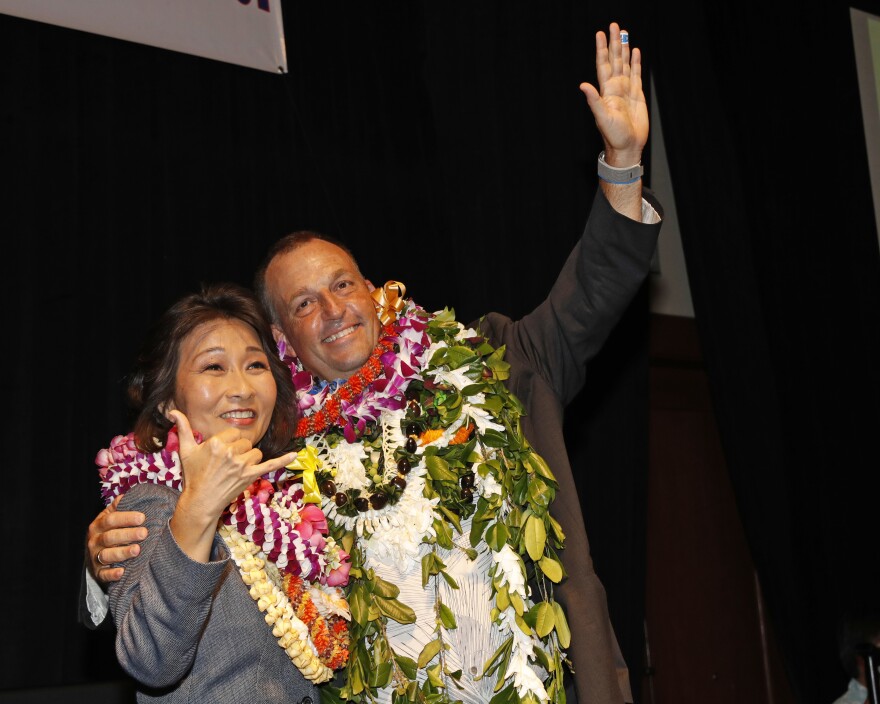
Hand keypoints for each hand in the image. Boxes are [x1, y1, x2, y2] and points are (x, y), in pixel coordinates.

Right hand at [86, 494, 147, 583]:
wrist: (97, 554)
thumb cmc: (112, 531)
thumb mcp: (113, 517)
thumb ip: (120, 506)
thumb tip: (128, 495)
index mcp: (99, 524)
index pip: (111, 519)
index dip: (126, 518)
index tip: (142, 517)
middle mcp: (95, 540)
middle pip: (110, 537)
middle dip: (127, 534)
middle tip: (144, 533)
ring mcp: (95, 557)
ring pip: (107, 555)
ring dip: (122, 553)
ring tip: (137, 550)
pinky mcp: (98, 572)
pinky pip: (104, 575)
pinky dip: (112, 574)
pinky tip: (122, 572)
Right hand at [168, 410, 294, 561]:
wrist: (200, 501)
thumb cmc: (193, 475)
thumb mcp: (186, 450)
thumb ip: (183, 428)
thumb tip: (173, 411)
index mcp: (216, 443)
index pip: (233, 433)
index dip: (228, 442)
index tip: (221, 453)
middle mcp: (230, 453)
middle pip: (245, 442)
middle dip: (238, 451)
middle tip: (226, 464)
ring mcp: (241, 465)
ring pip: (255, 453)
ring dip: (249, 459)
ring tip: (235, 470)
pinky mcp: (250, 476)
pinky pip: (270, 465)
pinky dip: (283, 460)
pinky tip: (295, 454)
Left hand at [580, 22, 647, 166]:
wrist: (628, 147)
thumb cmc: (614, 136)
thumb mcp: (602, 118)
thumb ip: (594, 101)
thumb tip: (583, 85)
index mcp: (606, 91)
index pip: (603, 65)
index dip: (602, 49)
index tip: (600, 34)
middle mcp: (615, 88)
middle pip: (615, 60)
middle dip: (614, 43)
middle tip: (613, 25)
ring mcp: (626, 90)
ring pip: (625, 64)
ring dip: (624, 49)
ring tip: (623, 33)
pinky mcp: (637, 95)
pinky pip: (636, 74)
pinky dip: (635, 62)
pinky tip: (635, 52)